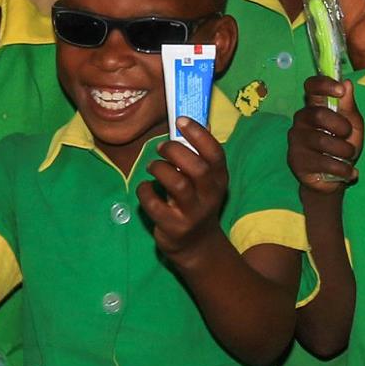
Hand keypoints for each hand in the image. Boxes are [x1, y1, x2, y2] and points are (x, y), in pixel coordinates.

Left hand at [139, 118, 230, 262]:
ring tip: (152, 166)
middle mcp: (210, 195)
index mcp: (220, 179)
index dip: (198, 133)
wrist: (196, 245)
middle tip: (161, 148)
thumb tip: (194, 120)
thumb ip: (199, 155)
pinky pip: (155, 205)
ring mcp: (193, 212)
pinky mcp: (174, 226)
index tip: (180, 120)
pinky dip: (145, 192)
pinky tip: (145, 188)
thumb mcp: (205, 181)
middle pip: (197, 167)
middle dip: (175, 152)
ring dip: (160, 169)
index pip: (215, 153)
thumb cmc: (197, 202)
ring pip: (177, 184)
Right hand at [288, 76, 362, 193]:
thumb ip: (349, 107)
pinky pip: (322, 162)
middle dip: (341, 126)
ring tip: (350, 156)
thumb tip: (347, 84)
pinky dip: (342, 169)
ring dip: (344, 150)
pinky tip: (348, 172)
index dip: (324, 85)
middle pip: (318, 115)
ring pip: (321, 140)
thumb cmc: (342, 147)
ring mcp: (296, 141)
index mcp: (315, 106)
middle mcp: (301, 120)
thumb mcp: (352, 126)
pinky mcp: (296, 161)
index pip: (311, 87)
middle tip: (348, 135)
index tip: (340, 90)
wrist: (335, 179)